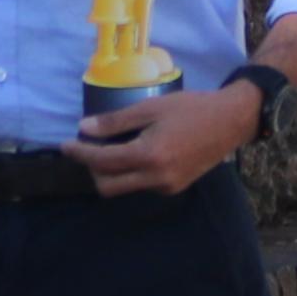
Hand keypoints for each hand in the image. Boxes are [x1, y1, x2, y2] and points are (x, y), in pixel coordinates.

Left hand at [73, 79, 270, 195]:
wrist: (230, 121)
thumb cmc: (191, 108)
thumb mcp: (150, 107)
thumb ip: (116, 121)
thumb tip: (84, 128)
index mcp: (149, 156)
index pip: (103, 161)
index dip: (81, 153)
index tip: (66, 145)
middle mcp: (156, 178)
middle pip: (108, 186)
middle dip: (93, 169)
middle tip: (89, 148)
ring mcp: (166, 186)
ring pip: (125, 188)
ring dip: (111, 172)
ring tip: (111, 147)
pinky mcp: (174, 188)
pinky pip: (142, 185)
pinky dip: (131, 173)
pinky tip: (136, 152)